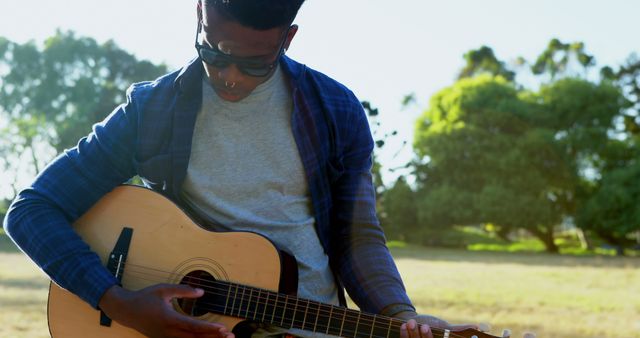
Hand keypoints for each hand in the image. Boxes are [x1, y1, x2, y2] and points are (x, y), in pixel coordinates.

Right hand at [98, 283, 234, 337]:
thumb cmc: (145, 297)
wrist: (126, 310)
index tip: (223, 328)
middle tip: (230, 336)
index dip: (209, 328)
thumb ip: (184, 290)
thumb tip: (202, 292)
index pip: (193, 325)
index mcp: (169, 319)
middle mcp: (168, 332)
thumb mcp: (164, 289)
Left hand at [394, 311, 477, 337]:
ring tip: (412, 322)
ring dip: (413, 333)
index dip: (430, 336)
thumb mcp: (445, 327)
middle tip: (424, 326)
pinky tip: (404, 325)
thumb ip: (458, 329)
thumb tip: (478, 326)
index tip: (429, 328)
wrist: (412, 322)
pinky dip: (404, 334)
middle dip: (425, 337)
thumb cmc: (432, 325)